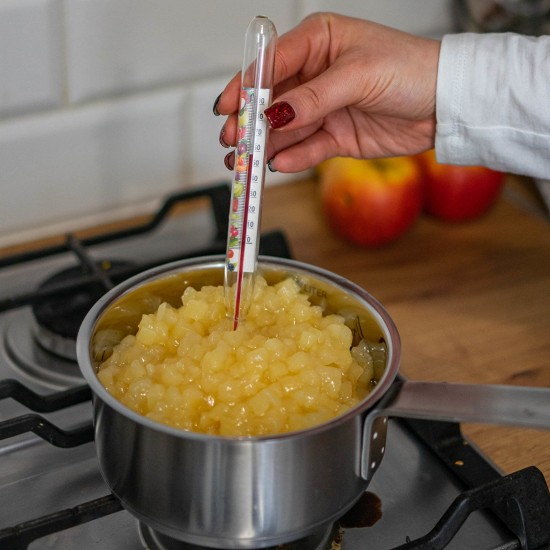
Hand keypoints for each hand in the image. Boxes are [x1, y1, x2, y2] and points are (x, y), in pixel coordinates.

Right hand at [215, 12, 440, 172]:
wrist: (444, 105)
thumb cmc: (411, 70)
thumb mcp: (358, 75)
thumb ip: (313, 97)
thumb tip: (275, 114)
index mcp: (319, 43)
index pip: (272, 63)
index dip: (246, 85)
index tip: (228, 106)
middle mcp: (316, 75)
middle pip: (272, 100)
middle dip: (250, 120)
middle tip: (233, 139)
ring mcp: (324, 108)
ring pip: (286, 128)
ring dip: (265, 144)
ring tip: (245, 160)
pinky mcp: (335, 136)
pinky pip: (307, 148)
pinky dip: (293, 157)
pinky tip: (278, 163)